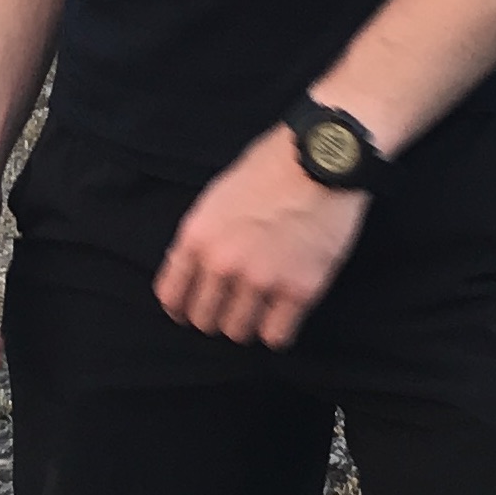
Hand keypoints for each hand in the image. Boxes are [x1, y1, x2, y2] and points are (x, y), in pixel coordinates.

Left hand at [154, 125, 370, 349]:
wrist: (323, 158)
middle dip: (217, 315)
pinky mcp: (298, 291)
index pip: (171, 296)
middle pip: (204, 320)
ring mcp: (260, 280)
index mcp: (197, 235)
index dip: (182, 307)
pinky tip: (284, 314)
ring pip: (238, 332)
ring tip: (261, 307)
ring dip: (248, 323)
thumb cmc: (272, 166)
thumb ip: (204, 234)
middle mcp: (222, 263)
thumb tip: (195, 268)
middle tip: (234, 305)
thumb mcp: (219, 194)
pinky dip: (278, 330)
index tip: (192, 310)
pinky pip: (276, 336)